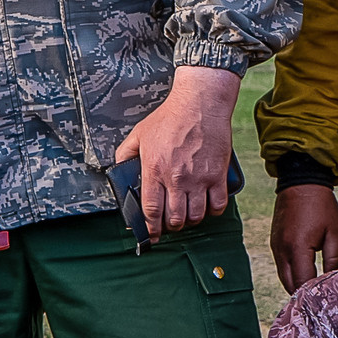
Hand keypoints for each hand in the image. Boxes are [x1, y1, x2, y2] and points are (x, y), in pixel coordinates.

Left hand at [111, 65, 240, 237]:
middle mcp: (176, 178)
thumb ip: (125, 155)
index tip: (151, 235)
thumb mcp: (138, 134)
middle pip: (174, 219)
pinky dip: (212, 212)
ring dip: (190, 221)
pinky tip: (207, 207)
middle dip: (170, 226)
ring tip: (186, 215)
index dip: (150, 228)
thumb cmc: (169, 117)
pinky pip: (218, 205)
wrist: (200, 103)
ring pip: (195, 216)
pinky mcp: (218, 175)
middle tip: (169, 224)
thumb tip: (119, 171)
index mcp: (154, 169)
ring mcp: (199, 178)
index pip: (151, 210)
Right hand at [272, 182, 337, 291]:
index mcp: (298, 248)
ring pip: (283, 277)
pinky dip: (290, 273)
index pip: (303, 281)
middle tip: (320, 298)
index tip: (326, 297)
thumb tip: (332, 278)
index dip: (314, 293)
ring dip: (296, 284)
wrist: (301, 182)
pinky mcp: (274, 242)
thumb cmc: (321, 206)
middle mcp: (282, 250)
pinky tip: (303, 274)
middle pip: (289, 284)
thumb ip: (333, 258)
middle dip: (304, 293)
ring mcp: (275, 246)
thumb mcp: (334, 232)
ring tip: (312, 289)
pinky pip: (281, 265)